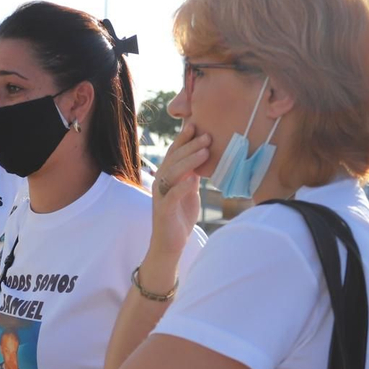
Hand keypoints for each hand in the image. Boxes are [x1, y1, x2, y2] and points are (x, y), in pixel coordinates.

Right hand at [150, 122, 210, 257]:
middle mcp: (160, 182)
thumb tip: (202, 155)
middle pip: (174, 159)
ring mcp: (160, 195)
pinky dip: (182, 186)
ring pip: (173, 173)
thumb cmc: (180, 215)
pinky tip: (194, 180)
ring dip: (189, 161)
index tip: (196, 125)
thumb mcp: (189, 190)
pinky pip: (172, 195)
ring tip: (205, 152)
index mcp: (167, 175)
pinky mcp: (163, 210)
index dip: (183, 138)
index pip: (174, 152)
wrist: (170, 243)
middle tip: (208, 136)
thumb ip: (192, 173)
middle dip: (191, 146)